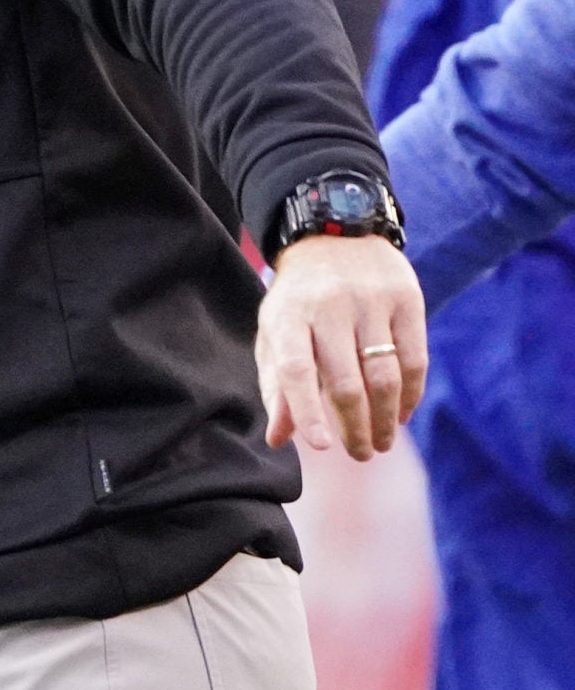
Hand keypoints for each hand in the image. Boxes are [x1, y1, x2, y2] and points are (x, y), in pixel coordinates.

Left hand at [257, 234, 427, 457]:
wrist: (334, 235)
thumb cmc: (299, 299)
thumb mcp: (276, 331)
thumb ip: (277, 384)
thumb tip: (278, 439)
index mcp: (288, 315)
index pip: (295, 370)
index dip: (307, 411)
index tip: (321, 447)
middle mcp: (328, 307)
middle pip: (345, 382)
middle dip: (355, 428)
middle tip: (360, 454)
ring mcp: (370, 302)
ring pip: (384, 376)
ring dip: (385, 419)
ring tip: (381, 443)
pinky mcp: (406, 299)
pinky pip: (414, 359)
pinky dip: (410, 395)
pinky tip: (401, 414)